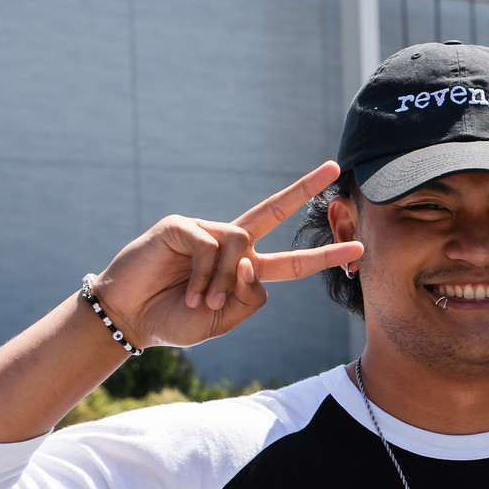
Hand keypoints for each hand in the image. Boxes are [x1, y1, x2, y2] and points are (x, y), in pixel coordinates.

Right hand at [89, 161, 362, 347]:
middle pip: (273, 211)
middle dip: (304, 188)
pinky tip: (186, 290)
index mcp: (245, 270)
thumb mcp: (221, 321)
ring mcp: (205, 231)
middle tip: (334, 168)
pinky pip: (209, 245)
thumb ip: (247, 299)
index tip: (357, 246)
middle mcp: (230, 244)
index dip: (323, 255)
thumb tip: (253, 263)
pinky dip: (201, 274)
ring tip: (200, 301)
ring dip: (223, 280)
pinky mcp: (180, 226)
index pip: (291, 262)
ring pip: (240, 245)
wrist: (131, 318)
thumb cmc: (174, 320)